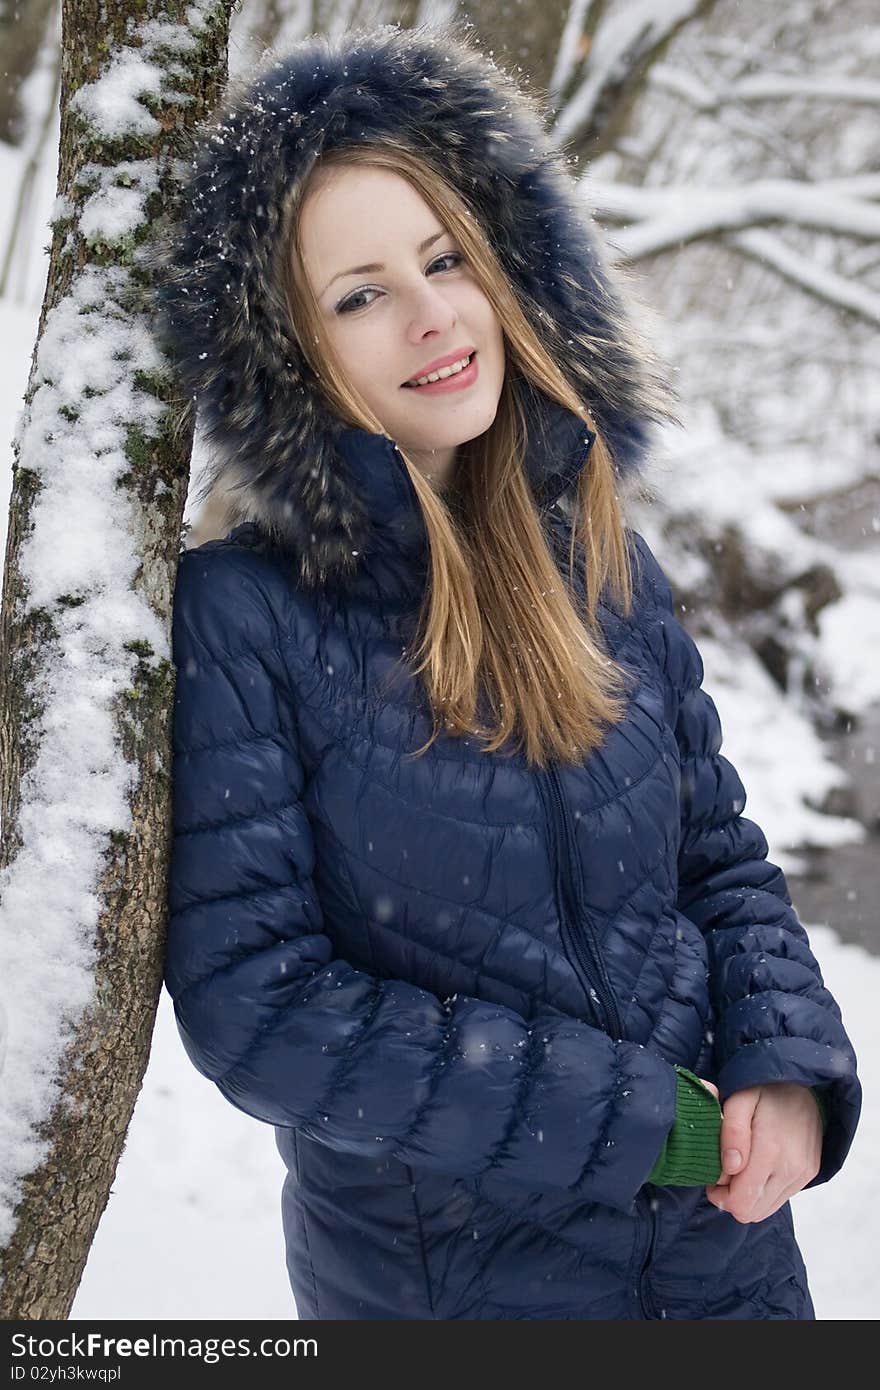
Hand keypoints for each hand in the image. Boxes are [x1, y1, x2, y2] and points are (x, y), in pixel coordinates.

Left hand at [705, 1083, 822, 1223]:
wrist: (805, 1085)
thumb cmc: (766, 1090)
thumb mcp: (740, 1099)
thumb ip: (731, 1132)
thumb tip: (730, 1167)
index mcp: (771, 1151)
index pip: (741, 1202)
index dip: (720, 1195)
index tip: (714, 1175)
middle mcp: (790, 1169)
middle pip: (751, 1212)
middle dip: (731, 1198)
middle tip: (725, 1171)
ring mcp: (802, 1175)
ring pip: (765, 1210)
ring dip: (747, 1196)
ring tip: (741, 1168)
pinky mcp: (808, 1175)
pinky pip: (779, 1199)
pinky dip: (763, 1191)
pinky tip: (757, 1167)